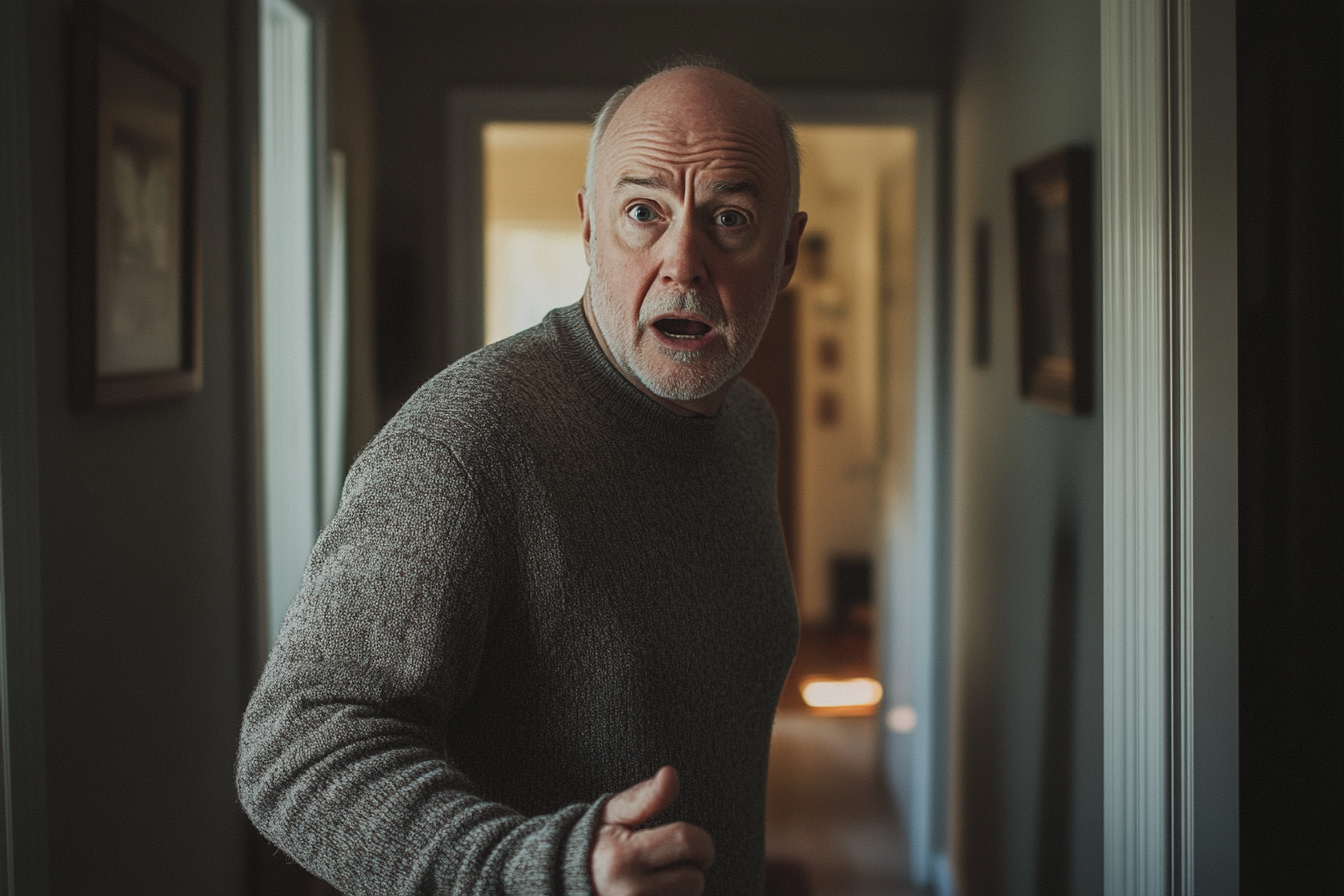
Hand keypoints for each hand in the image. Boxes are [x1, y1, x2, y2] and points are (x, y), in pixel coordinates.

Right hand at [591, 766, 714, 895]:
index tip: (696, 842)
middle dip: (689, 868)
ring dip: (680, 890)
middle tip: (669, 861)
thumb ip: (645, 797)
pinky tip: (653, 893)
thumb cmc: (589, 844)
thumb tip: (671, 774)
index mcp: (624, 857)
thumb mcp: (611, 815)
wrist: (557, 882)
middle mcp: (630, 892)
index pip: (686, 841)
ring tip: (655, 880)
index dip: (701, 840)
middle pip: (693, 879)